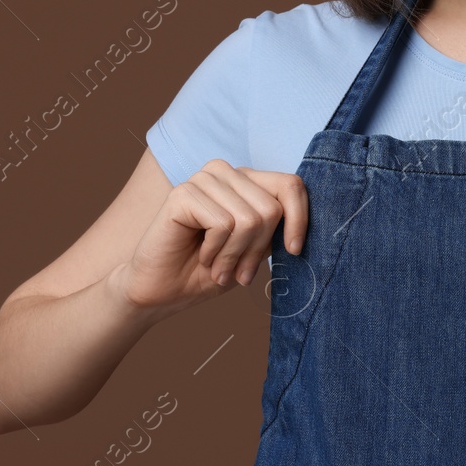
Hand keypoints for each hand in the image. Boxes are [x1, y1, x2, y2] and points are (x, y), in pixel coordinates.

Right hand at [112, 159, 307, 314]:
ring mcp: (203, 179)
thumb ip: (276, 229)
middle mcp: (225, 172)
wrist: (162, 292)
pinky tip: (201, 256)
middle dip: (258, 250)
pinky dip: (216, 252)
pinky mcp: (183, 193)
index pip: (291, 185)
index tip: (293, 252)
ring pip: (249, 218)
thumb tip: (304, 223)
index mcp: (246, 180)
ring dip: (235, 256)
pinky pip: (223, 224)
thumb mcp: (254, 250)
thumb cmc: (208, 271)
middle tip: (239, 272)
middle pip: (271, 208)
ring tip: (218, 267)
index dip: (299, 219)